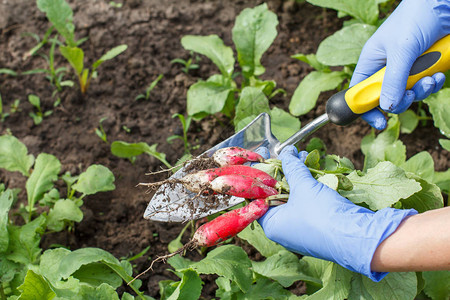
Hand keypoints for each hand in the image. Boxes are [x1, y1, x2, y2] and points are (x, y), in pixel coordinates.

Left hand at [258, 145, 416, 280]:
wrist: (357, 238)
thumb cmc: (322, 216)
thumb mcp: (304, 187)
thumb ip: (293, 168)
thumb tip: (286, 153)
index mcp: (272, 224)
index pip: (256, 196)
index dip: (258, 175)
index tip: (261, 158)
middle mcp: (283, 229)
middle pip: (275, 194)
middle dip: (281, 171)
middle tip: (284, 154)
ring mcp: (300, 229)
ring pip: (293, 197)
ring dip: (297, 176)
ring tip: (302, 155)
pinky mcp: (316, 226)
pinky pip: (307, 203)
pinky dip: (308, 187)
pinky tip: (313, 169)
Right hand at [351, 0, 448, 128]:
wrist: (443, 2)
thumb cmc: (415, 17)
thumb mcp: (402, 50)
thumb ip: (393, 80)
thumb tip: (387, 107)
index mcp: (372, 61)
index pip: (361, 92)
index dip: (365, 108)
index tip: (379, 122)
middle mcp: (386, 67)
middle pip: (386, 97)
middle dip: (401, 99)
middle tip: (411, 95)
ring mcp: (406, 68)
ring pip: (408, 93)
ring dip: (421, 91)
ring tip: (430, 79)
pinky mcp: (423, 67)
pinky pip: (424, 86)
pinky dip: (432, 84)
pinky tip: (438, 75)